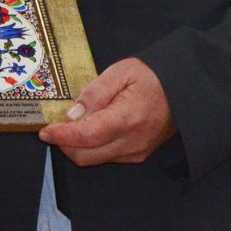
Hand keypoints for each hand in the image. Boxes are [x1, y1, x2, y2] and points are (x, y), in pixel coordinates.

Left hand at [39, 57, 174, 165]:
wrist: (184, 91)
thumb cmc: (154, 77)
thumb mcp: (121, 72)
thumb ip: (94, 93)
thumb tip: (72, 115)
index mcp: (128, 119)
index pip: (87, 136)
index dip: (62, 136)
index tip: (45, 131)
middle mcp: (132, 142)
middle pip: (85, 155)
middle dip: (64, 143)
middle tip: (56, 124)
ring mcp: (135, 152)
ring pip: (93, 158)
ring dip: (77, 145)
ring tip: (74, 123)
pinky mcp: (136, 155)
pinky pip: (105, 156)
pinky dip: (91, 146)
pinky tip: (91, 128)